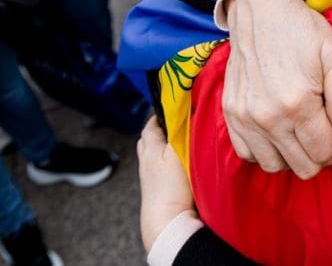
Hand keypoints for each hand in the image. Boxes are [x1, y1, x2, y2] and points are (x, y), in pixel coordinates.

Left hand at [138, 116, 194, 252]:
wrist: (166, 223)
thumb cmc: (171, 187)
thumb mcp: (178, 152)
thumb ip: (181, 132)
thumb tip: (185, 111)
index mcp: (149, 147)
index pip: (151, 124)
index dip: (161, 114)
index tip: (174, 108)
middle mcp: (146, 161)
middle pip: (148, 139)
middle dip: (160, 130)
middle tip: (177, 125)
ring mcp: (149, 178)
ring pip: (153, 155)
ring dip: (163, 148)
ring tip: (179, 146)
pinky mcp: (156, 192)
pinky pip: (159, 170)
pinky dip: (166, 164)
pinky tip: (179, 167)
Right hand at [223, 0, 331, 178]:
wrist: (260, 11)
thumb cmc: (302, 31)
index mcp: (297, 104)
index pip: (325, 152)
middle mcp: (268, 117)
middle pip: (303, 166)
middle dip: (323, 157)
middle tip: (331, 140)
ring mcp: (245, 118)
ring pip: (275, 166)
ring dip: (296, 158)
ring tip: (307, 138)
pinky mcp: (231, 114)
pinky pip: (248, 154)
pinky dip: (267, 152)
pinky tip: (282, 135)